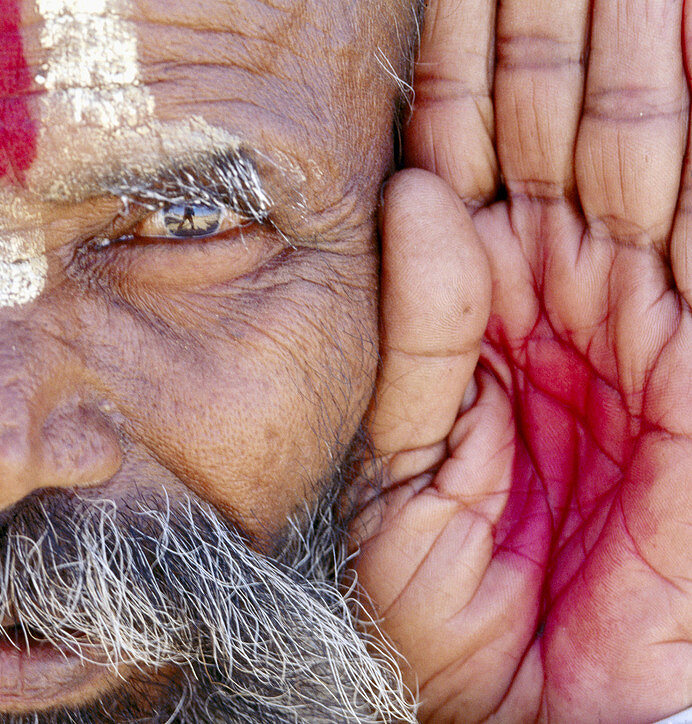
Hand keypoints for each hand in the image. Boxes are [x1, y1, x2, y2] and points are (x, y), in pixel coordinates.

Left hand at [357, 0, 691, 720]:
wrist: (531, 702)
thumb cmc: (455, 597)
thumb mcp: (402, 461)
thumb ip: (420, 329)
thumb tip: (421, 196)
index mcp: (473, 303)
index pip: (460, 147)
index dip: (458, 56)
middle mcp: (561, 285)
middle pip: (550, 116)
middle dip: (549, 13)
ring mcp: (642, 310)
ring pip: (638, 140)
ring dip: (631, 42)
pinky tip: (680, 53)